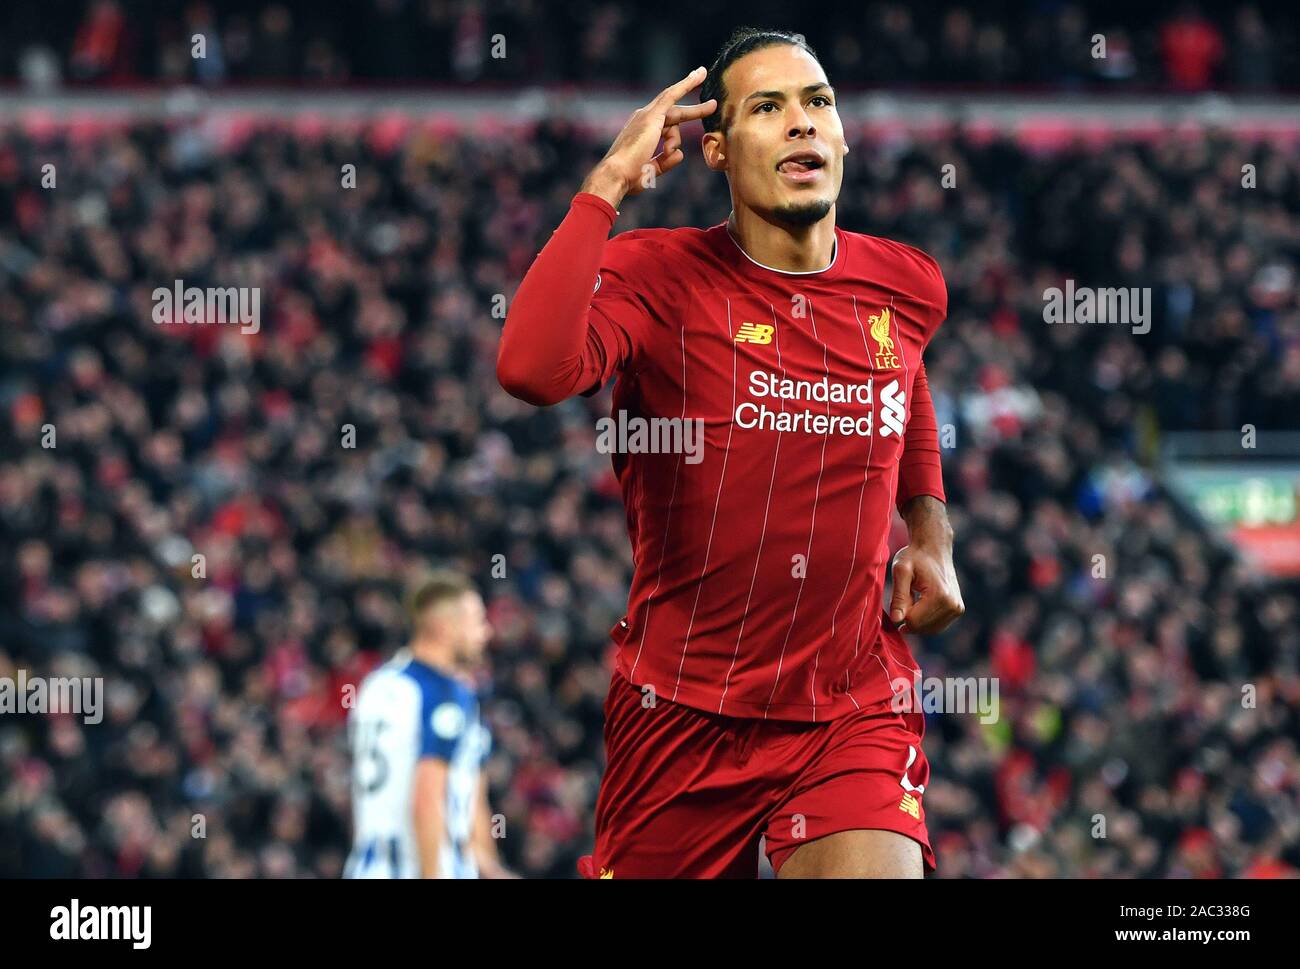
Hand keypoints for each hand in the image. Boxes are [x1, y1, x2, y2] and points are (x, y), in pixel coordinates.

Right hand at [580, 66, 716, 208]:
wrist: (617, 174)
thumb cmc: (629, 176)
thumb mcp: (651, 169)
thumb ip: (666, 161)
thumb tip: (680, 153)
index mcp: (640, 132)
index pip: (666, 125)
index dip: (680, 123)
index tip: (693, 118)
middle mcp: (642, 119)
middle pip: (673, 113)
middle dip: (694, 110)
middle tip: (713, 105)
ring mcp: (647, 115)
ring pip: (677, 110)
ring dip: (696, 112)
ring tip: (698, 121)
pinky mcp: (652, 115)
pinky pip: (672, 95)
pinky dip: (686, 84)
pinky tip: (699, 75)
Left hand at [889, 498, 963, 634]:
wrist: (934, 547)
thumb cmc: (915, 556)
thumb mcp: (901, 571)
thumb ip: (898, 597)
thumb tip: (897, 620)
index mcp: (940, 596)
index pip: (913, 622)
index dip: (900, 614)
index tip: (898, 597)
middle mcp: (953, 605)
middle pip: (921, 628)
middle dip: (908, 617)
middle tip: (905, 596)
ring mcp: (958, 609)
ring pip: (929, 629)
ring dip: (916, 619)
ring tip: (913, 598)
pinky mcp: (958, 610)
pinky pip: (936, 625)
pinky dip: (925, 619)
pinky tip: (920, 603)